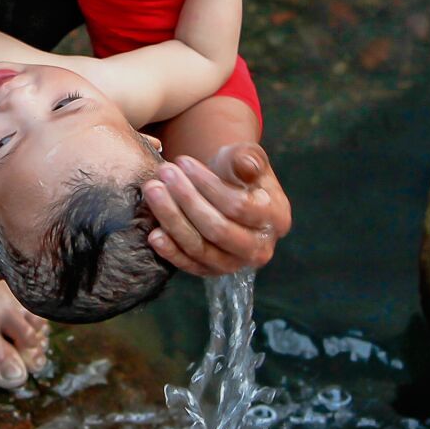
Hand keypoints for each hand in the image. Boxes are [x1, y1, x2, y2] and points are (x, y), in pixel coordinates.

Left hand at [141, 141, 289, 277]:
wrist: (225, 190)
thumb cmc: (237, 170)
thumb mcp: (246, 157)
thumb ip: (247, 159)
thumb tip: (245, 167)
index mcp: (277, 218)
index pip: (240, 206)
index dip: (209, 184)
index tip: (183, 161)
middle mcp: (260, 248)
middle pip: (219, 230)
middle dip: (187, 201)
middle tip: (163, 173)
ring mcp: (236, 264)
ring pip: (201, 248)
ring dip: (173, 220)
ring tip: (152, 191)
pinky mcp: (212, 271)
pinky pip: (190, 265)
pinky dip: (171, 252)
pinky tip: (154, 233)